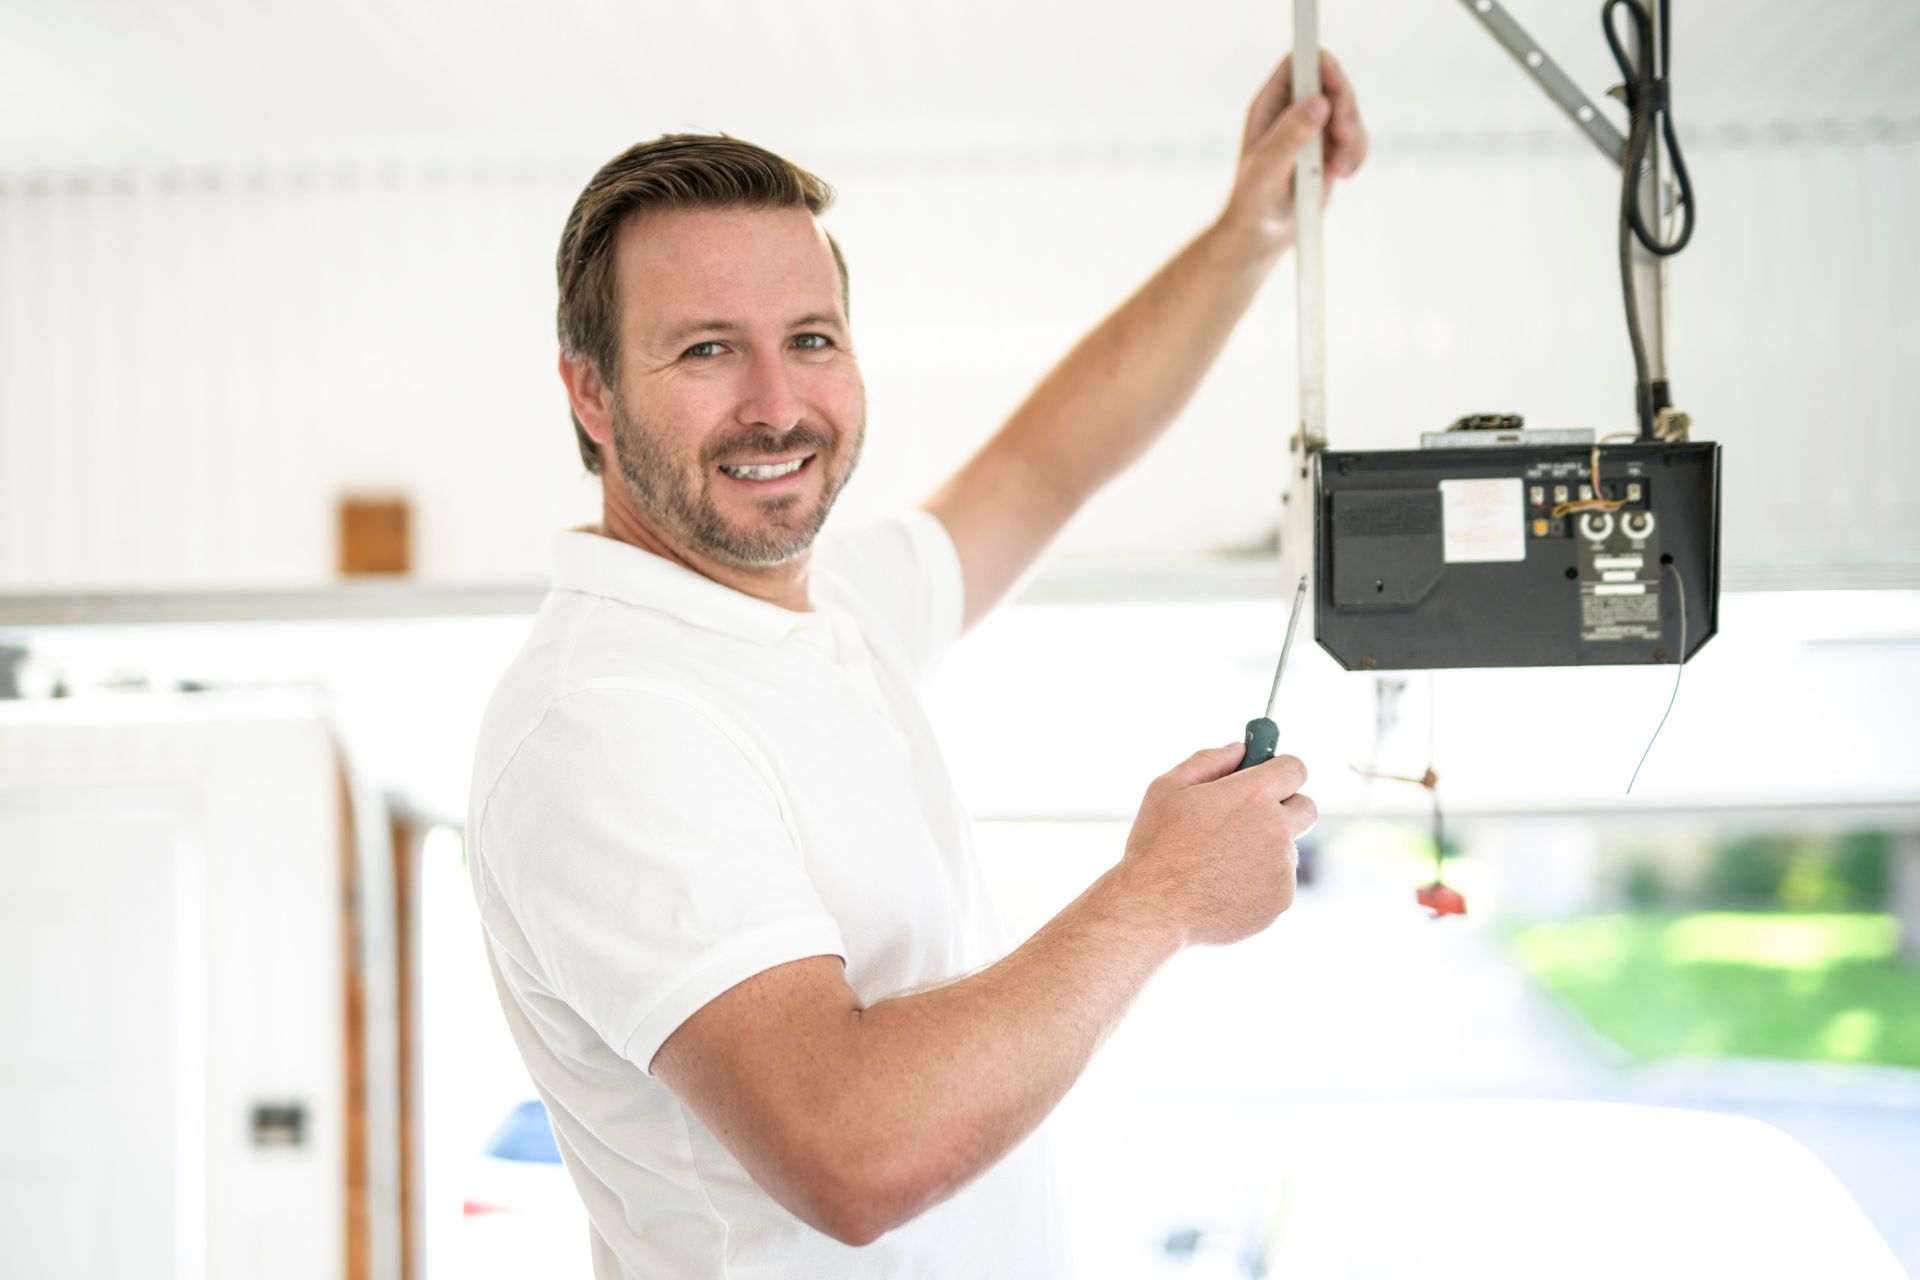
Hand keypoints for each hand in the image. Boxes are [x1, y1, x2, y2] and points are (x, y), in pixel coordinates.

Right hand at [1115, 742, 1316, 948]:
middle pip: (1305, 807)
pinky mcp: (1280, 900)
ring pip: (1287, 849)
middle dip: (1284, 808)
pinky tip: (1224, 887)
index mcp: (1252, 795)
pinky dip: (1259, 883)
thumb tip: (1239, 749)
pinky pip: (1278, 883)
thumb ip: (1209, 760)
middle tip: (1248, 820)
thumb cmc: (1156, 845)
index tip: (1266, 778)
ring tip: (1220, 863)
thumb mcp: (1168, 788)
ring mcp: (1282, 868)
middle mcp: (1276, 829)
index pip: (1295, 768)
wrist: (1154, 908)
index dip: (1280, 770)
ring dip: (1265, 849)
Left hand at [1220, 50, 1368, 253]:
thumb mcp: (1267, 167)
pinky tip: (1344, 175)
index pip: (1298, 65)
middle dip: (1345, 107)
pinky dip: (1357, 154)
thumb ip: (1290, 134)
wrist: (1264, 234)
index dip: (1319, 64)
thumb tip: (1319, 103)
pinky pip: (1357, 138)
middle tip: (1343, 135)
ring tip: (1339, 170)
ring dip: (1353, 137)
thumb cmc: (1254, 200)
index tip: (1334, 83)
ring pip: (1349, 111)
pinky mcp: (1331, 149)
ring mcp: (1315, 129)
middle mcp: (1293, 111)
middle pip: (1332, 83)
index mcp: (1270, 106)